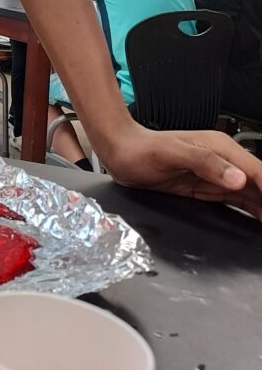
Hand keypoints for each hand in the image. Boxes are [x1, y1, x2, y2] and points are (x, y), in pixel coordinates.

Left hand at [104, 125, 261, 219]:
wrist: (121, 152)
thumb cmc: (142, 149)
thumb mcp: (172, 153)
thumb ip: (205, 163)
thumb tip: (238, 179)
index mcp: (221, 148)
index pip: (258, 171)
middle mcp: (223, 160)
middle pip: (259, 183)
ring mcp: (216, 175)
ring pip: (252, 194)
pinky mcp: (207, 188)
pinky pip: (237, 201)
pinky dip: (251, 211)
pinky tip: (258, 221)